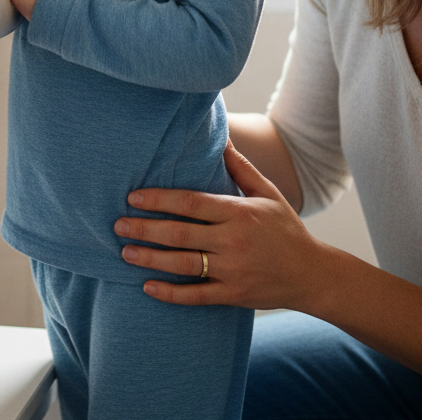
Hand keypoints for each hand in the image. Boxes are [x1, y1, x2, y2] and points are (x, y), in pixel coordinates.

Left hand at [113, 139, 326, 310]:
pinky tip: (147, 286)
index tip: (133, 197)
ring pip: (184, 264)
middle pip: (180, 233)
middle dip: (145, 229)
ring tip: (125, 252)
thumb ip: (240, 167)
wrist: (315, 275)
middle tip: (117, 225)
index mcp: (239, 212)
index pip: (191, 203)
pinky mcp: (234, 294)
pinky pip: (197, 295)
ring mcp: (233, 270)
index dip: (159, 200)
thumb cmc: (286, 229)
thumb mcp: (267, 194)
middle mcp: (233, 241)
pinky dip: (171, 293)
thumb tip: (221, 137)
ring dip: (151, 258)